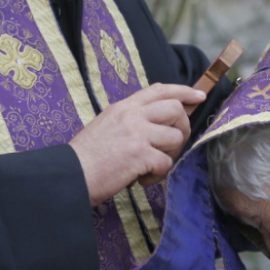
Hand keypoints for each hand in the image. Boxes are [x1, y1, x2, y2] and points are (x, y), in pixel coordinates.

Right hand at [69, 83, 205, 206]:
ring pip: (175, 137)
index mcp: (124, 107)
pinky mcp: (140, 155)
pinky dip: (158, 175)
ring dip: (169, 156)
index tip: (199, 96)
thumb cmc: (87, 156)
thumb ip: (131, 119)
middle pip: (176, 109)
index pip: (160, 89)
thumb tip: (158, 123)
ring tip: (151, 166)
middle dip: (182, 128)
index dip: (183, 91)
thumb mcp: (107, 125)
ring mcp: (137, 133)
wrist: (69, 174)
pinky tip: (141, 179)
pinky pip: (166, 163)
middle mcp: (132, 115)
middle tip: (171, 146)